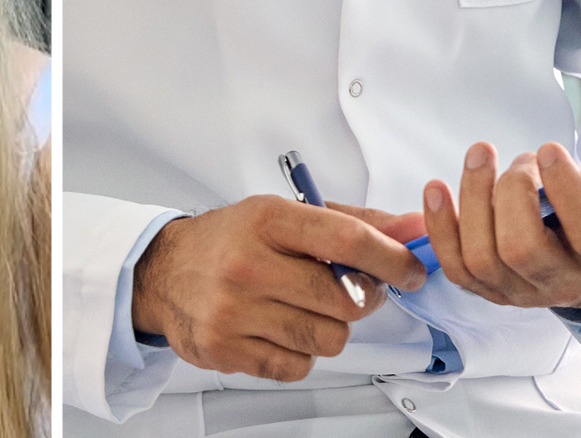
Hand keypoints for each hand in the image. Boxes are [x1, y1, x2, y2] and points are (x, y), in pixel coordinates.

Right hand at [131, 195, 428, 381]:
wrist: (164, 271)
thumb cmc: (233, 240)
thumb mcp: (288, 214)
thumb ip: (357, 223)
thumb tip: (415, 228)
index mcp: (268, 220)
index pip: (347, 239)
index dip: (391, 258)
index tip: (410, 269)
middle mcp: (248, 265)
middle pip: (345, 299)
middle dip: (363, 298)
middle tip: (353, 290)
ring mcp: (234, 311)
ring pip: (327, 339)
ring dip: (330, 328)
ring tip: (307, 308)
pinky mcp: (225, 350)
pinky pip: (297, 367)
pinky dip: (300, 354)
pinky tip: (282, 329)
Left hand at [421, 133, 580, 309]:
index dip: (565, 193)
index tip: (552, 148)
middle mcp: (565, 281)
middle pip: (522, 250)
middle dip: (511, 193)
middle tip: (519, 155)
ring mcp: (523, 290)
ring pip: (483, 258)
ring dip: (472, 201)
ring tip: (481, 154)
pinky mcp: (491, 288)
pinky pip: (455, 268)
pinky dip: (438, 228)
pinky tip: (437, 187)